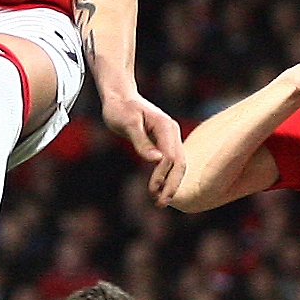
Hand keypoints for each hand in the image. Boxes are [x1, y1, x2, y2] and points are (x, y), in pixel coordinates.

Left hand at [102, 88, 183, 203]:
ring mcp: (169, 137)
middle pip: (180, 163)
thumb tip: (156, 160)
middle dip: (172, 185)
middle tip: (161, 204)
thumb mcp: (127, 123)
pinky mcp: (163, 142)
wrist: (119, 95)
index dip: (162, 175)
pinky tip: (156, 189)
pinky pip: (169, 162)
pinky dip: (165, 177)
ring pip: (177, 165)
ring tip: (159, 201)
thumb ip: (141, 141)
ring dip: (169, 183)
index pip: (170, 157)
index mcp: (166, 127)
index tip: (152, 190)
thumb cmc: (120, 107)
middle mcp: (172, 132)